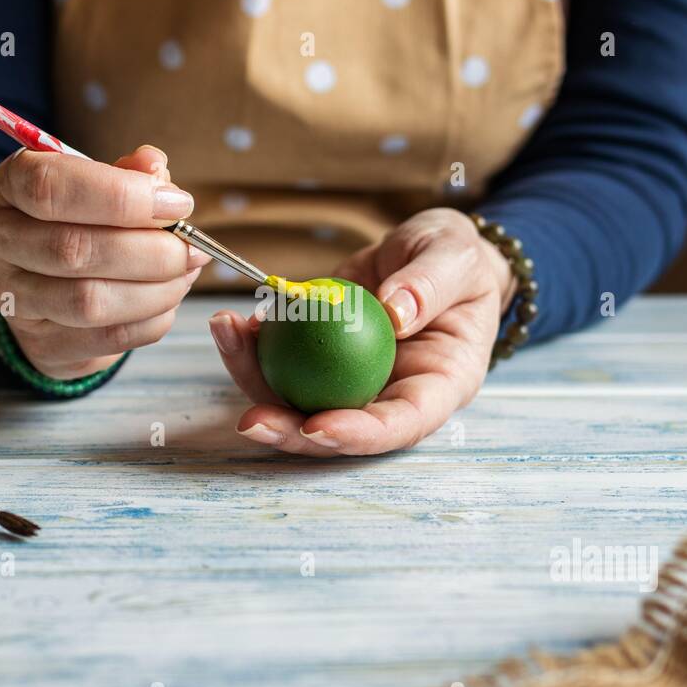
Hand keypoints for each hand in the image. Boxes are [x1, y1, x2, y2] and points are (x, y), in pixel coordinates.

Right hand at [0, 145, 208, 378]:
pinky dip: (152, 319)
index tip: (177, 204)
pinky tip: (168, 299)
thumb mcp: (97, 180)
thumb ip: (129, 172)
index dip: (122, 196)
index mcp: (10, 186)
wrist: (49, 279)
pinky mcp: (41, 341)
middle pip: (74, 250)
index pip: (50, 187)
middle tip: (192, 247)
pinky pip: (108, 337)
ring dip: (155, 289)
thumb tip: (155, 168)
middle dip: (151, 251)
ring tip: (185, 273)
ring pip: (89, 301)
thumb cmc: (80, 218)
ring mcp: (12, 297)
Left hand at [209, 207, 514, 454]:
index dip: (358, 435)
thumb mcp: (457, 258)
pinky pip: (284, 361)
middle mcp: (391, 394)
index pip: (400, 425)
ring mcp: (353, 380)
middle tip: (251, 420)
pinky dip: (256, 347)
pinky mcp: (322, 357)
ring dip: (256, 381)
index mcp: (439, 386)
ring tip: (228, 338)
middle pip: (339, 429)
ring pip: (299, 400)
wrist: (433, 252)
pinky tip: (236, 323)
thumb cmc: (458, 259)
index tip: (316, 426)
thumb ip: (431, 283)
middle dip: (290, 433)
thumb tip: (395, 313)